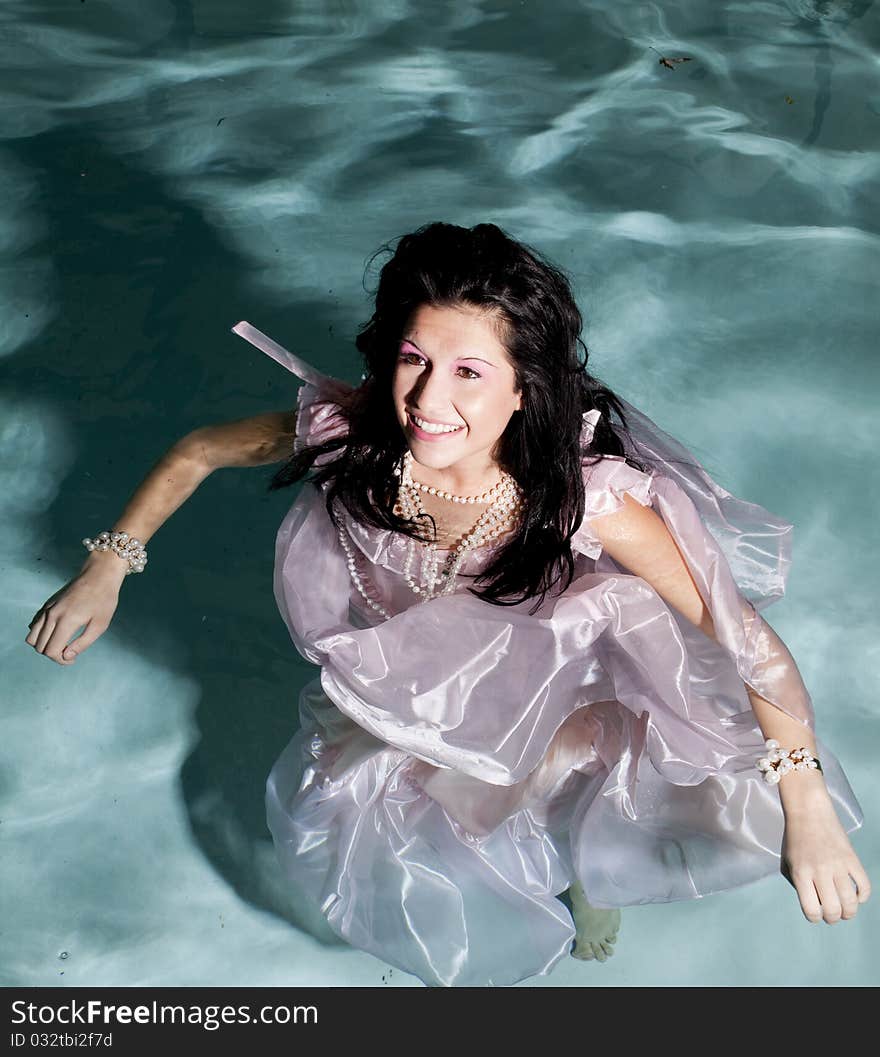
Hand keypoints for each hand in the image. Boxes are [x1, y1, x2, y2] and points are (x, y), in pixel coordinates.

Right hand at [25, 555, 125, 663]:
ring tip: (61, 643)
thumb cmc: (104, 600)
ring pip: (32, 637)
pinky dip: (41, 634)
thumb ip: (82, 644)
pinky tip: (57, 632)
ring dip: (44, 645)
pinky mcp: (47, 605)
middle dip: (52, 654)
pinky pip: (34, 625)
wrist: (99, 575)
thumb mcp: (100, 625)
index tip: (72, 659)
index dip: (60, 660)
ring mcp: (47, 609)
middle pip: (39, 646)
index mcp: (66, 621)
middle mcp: (52, 615)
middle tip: (69, 651)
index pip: (51, 651)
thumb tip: (67, 657)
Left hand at [780, 794, 870, 923]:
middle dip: (833, 918)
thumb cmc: (795, 839)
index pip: (811, 910)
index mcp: (801, 873)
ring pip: (851, 903)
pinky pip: (864, 886)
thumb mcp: (787, 862)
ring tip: (845, 910)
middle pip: (833, 910)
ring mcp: (838, 865)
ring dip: (849, 912)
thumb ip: (796, 885)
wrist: (809, 812)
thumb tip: (813, 904)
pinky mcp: (852, 859)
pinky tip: (856, 895)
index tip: (815, 914)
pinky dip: (862, 896)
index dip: (814, 917)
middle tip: (832, 914)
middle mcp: (820, 871)